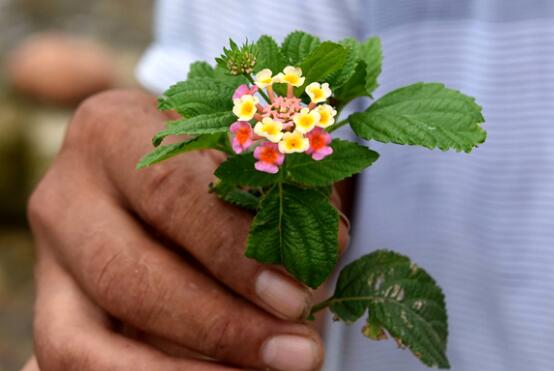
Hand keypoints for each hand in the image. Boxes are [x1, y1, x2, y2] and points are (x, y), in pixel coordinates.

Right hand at [28, 89, 348, 370]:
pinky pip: (73, 363)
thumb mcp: (237, 149)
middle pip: (127, 274)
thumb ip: (277, 189)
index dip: (234, 249)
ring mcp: (49, 260)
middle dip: (218, 325)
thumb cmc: (200, 152)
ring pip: (83, 340)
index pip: (172, 191)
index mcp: (112, 131)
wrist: (142, 165)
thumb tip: (326, 250)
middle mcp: (67, 196)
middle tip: (297, 350)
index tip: (299, 294)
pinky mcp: (52, 309)